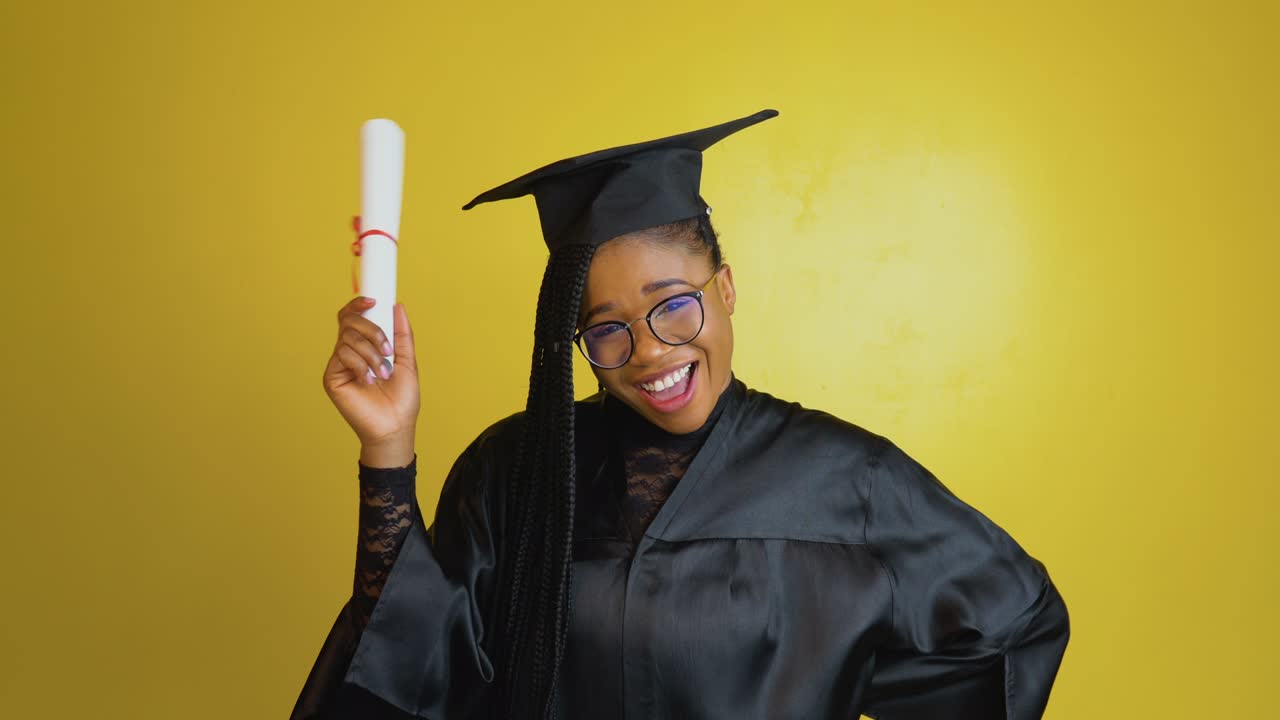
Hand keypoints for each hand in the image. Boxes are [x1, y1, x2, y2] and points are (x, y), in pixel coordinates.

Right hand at [322, 298, 420, 458]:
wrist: (395, 426)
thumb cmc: (402, 400)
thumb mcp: (407, 361)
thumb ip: (402, 335)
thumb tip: (398, 306)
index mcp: (365, 347)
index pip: (354, 317)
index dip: (358, 304)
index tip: (373, 300)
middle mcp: (349, 353)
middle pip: (348, 321)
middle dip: (371, 330)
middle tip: (388, 349)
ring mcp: (339, 364)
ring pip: (348, 338)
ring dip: (371, 353)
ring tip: (383, 373)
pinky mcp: (332, 377)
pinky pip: (342, 355)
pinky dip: (361, 365)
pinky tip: (369, 380)